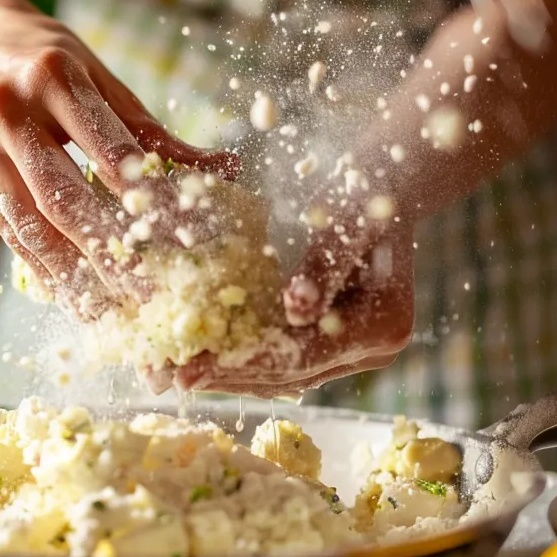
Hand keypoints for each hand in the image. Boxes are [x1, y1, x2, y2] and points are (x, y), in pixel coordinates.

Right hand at [0, 0, 235, 314]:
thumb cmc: (49, 56)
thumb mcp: (100, 76)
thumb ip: (149, 130)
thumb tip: (221, 171)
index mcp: (54, 76)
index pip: (109, 152)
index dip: (147, 201)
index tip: (182, 242)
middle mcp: (9, 110)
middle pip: (64, 197)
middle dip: (108, 254)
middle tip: (148, 296)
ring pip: (28, 223)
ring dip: (70, 276)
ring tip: (107, 313)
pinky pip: (5, 228)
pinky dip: (38, 264)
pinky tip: (68, 293)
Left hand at [141, 213, 413, 396]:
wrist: (386, 178)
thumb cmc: (363, 188)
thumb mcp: (343, 220)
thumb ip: (322, 267)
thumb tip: (296, 311)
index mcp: (384, 325)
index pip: (303, 355)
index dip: (244, 363)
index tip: (192, 370)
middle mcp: (375, 349)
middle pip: (292, 374)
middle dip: (227, 376)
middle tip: (170, 378)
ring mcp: (356, 351)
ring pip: (285, 374)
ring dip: (230, 374)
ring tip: (175, 373)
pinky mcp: (334, 342)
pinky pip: (284, 357)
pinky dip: (244, 356)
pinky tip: (201, 354)